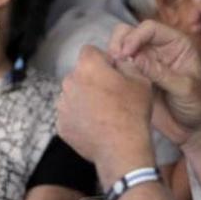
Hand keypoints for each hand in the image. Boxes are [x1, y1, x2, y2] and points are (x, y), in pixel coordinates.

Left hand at [58, 45, 154, 179]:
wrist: (120, 147)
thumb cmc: (132, 112)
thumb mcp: (140, 80)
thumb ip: (126, 64)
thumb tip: (118, 62)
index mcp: (87, 67)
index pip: (89, 51)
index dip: (102, 59)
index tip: (112, 72)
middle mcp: (69, 82)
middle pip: (79, 74)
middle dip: (92, 80)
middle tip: (110, 95)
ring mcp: (62, 104)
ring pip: (73, 94)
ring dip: (84, 99)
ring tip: (104, 113)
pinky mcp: (61, 124)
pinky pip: (70, 114)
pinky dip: (80, 117)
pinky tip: (96, 125)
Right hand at [109, 20, 200, 145]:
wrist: (194, 128)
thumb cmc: (199, 105)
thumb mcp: (185, 88)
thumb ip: (160, 73)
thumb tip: (135, 58)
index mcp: (176, 44)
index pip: (150, 28)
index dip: (135, 37)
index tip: (126, 54)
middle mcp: (158, 49)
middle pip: (130, 32)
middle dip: (119, 42)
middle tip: (115, 60)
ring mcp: (144, 63)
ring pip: (120, 47)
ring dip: (112, 55)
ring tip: (111, 69)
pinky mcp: (134, 77)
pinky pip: (117, 66)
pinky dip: (110, 68)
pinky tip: (110, 79)